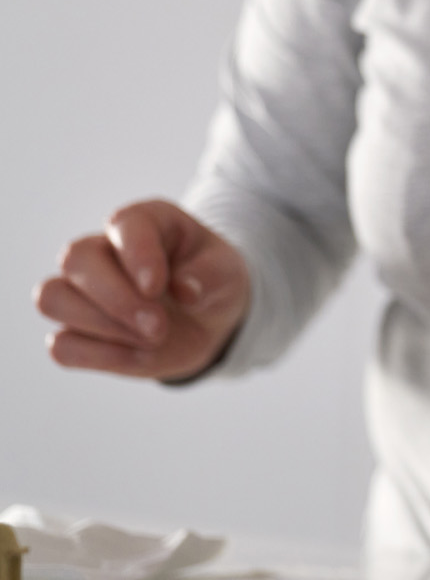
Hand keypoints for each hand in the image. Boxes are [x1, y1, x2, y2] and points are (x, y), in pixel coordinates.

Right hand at [34, 199, 250, 380]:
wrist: (207, 319)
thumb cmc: (211, 282)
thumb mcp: (227, 272)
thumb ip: (209, 275)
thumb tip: (185, 291)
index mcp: (143, 223)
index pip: (124, 225)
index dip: (136, 256)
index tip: (157, 287)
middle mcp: (102, 250)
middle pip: (75, 260)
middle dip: (116, 299)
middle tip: (158, 326)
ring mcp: (82, 291)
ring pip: (52, 298)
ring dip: (101, 326)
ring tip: (152, 338)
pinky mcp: (77, 331)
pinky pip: (61, 346)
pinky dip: (98, 356)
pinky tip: (139, 355)